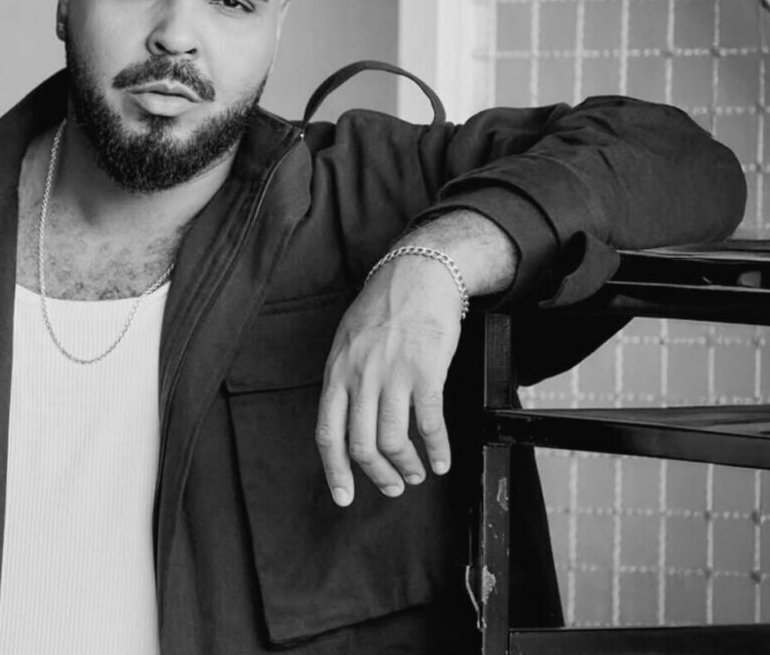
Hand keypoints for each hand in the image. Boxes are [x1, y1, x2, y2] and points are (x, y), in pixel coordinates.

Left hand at [315, 254, 463, 505]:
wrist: (416, 274)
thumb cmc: (382, 308)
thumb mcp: (347, 342)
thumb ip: (344, 380)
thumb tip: (345, 420)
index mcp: (337, 373)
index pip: (327, 434)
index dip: (335, 471)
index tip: (343, 496)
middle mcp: (360, 378)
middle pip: (362, 445)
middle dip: (378, 475)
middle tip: (392, 486)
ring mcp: (392, 376)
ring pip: (395, 441)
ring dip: (407, 466)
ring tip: (417, 473)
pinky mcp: (425, 372)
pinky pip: (430, 424)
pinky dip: (438, 450)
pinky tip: (442, 460)